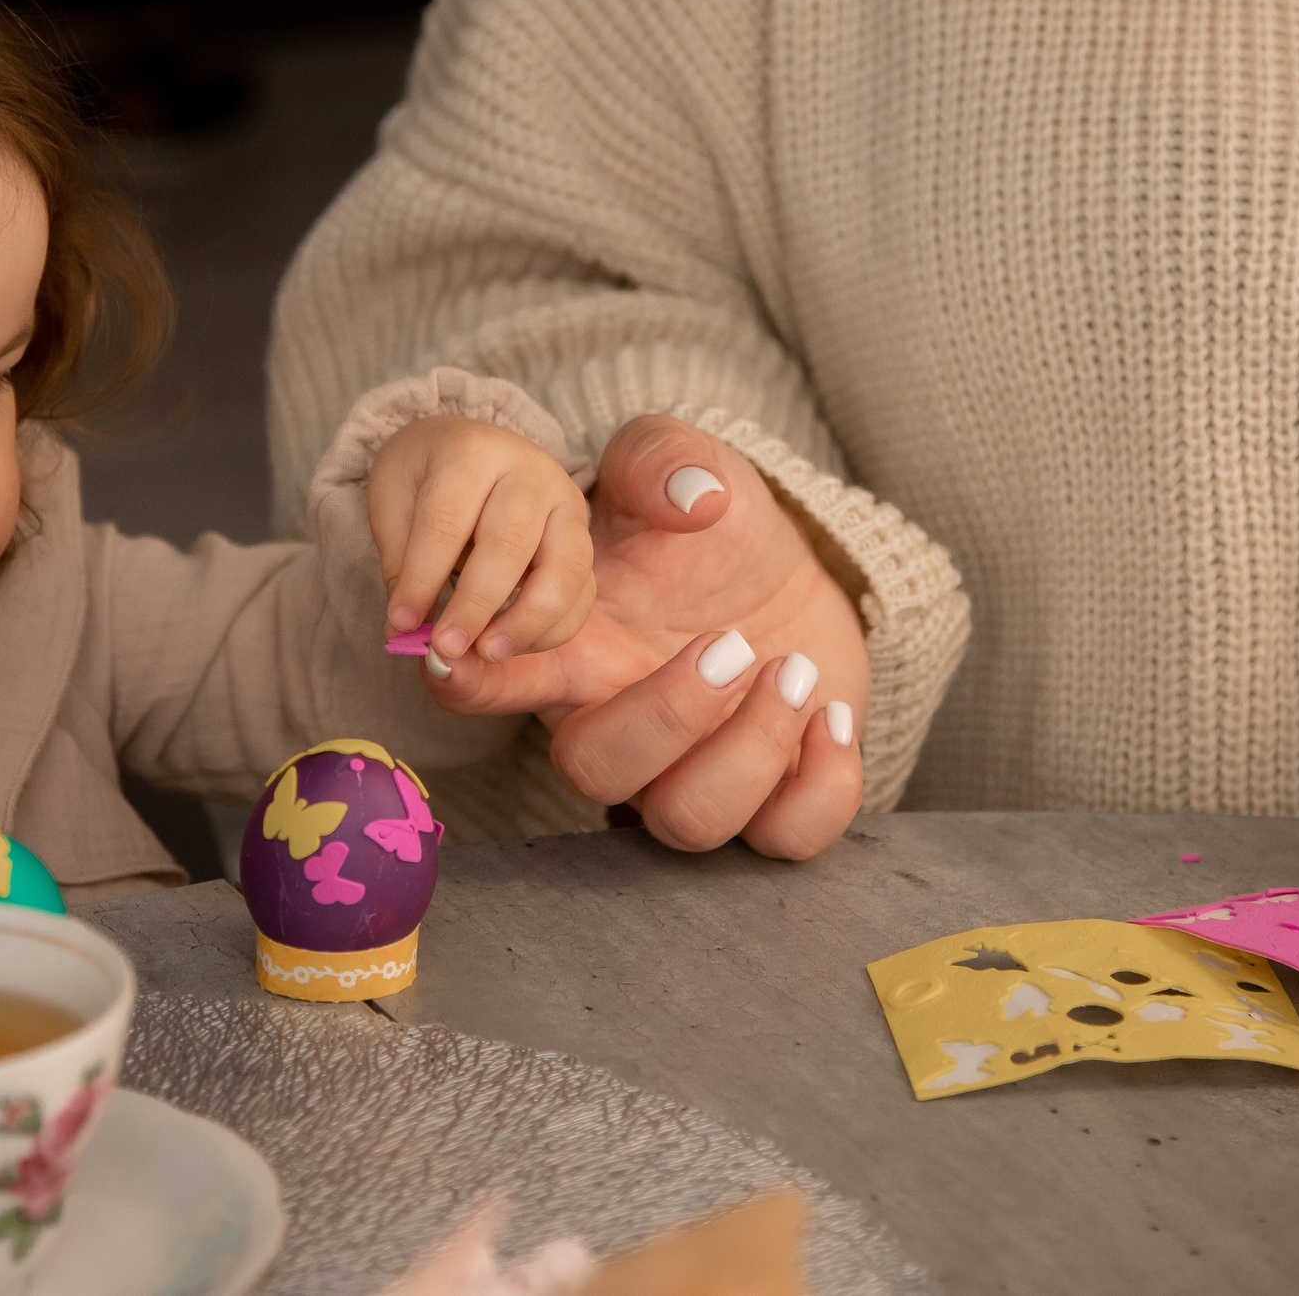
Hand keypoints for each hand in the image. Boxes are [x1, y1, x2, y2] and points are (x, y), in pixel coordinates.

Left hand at [370, 414, 595, 663]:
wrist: (468, 448)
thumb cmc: (425, 479)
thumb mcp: (394, 503)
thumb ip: (400, 564)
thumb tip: (407, 631)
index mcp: (472, 451)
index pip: (446, 522)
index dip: (422, 578)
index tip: (401, 623)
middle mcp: (530, 471)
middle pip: (510, 544)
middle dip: (476, 605)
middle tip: (446, 648)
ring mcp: (566, 503)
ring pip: (564, 568)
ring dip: (527, 621)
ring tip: (487, 653)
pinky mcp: (584, 535)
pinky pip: (583, 590)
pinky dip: (553, 627)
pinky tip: (514, 646)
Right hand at [420, 415, 868, 859]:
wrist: (787, 573)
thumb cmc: (710, 524)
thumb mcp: (682, 466)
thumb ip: (663, 459)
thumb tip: (696, 497)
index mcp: (577, 652)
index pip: (495, 682)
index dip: (471, 683)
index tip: (466, 656)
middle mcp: (619, 726)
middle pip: (595, 774)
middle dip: (667, 717)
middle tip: (732, 642)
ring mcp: (692, 772)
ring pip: (686, 820)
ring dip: (751, 749)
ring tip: (794, 670)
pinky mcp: (771, 799)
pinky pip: (784, 839)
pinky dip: (820, 791)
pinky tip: (831, 718)